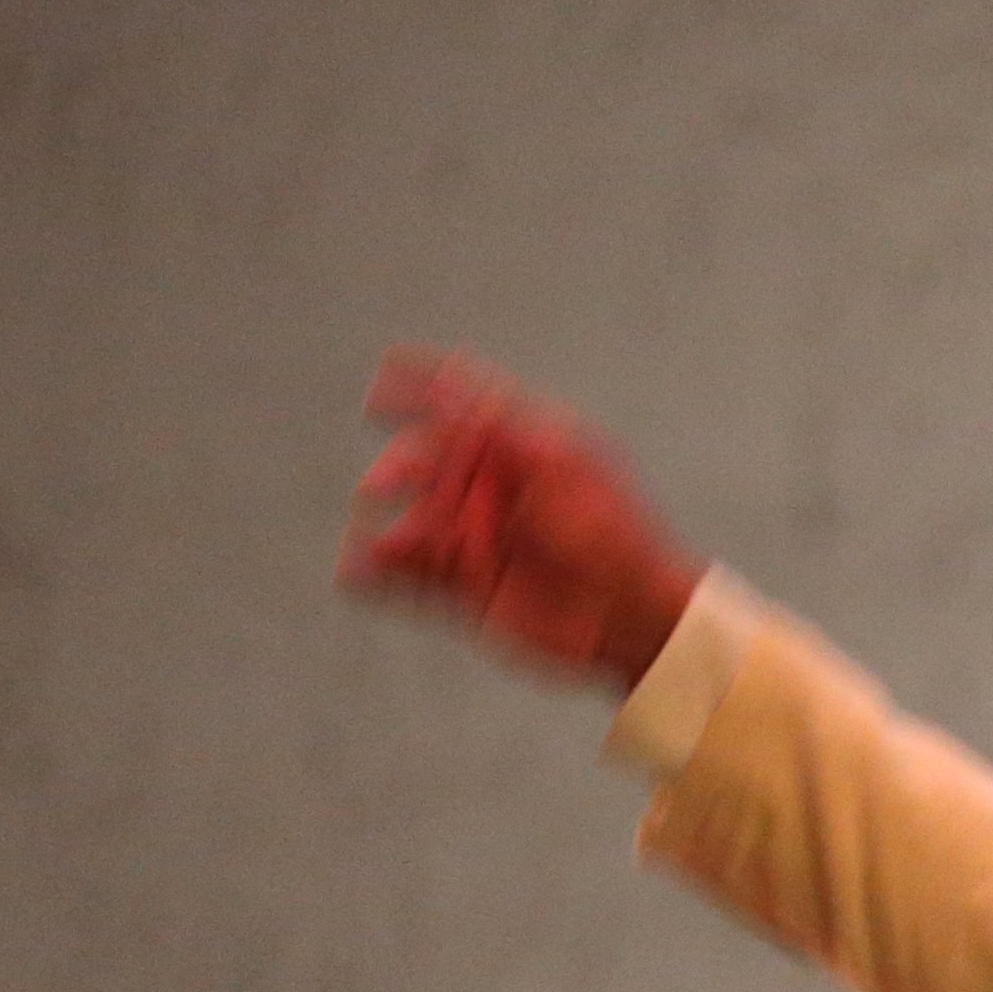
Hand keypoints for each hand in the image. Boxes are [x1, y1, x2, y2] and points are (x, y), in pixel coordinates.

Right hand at [339, 348, 702, 690]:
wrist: (638, 616)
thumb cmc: (614, 532)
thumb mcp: (562, 462)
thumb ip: (500, 423)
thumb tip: (447, 374)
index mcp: (521, 451)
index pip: (458, 408)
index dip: (415, 390)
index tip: (381, 388)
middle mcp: (494, 492)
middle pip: (422, 465)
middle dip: (400, 468)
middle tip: (386, 483)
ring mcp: (478, 541)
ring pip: (409, 524)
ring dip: (385, 527)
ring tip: (383, 543)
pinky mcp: (469, 591)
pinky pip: (408, 579)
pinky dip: (375, 573)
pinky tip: (354, 572)